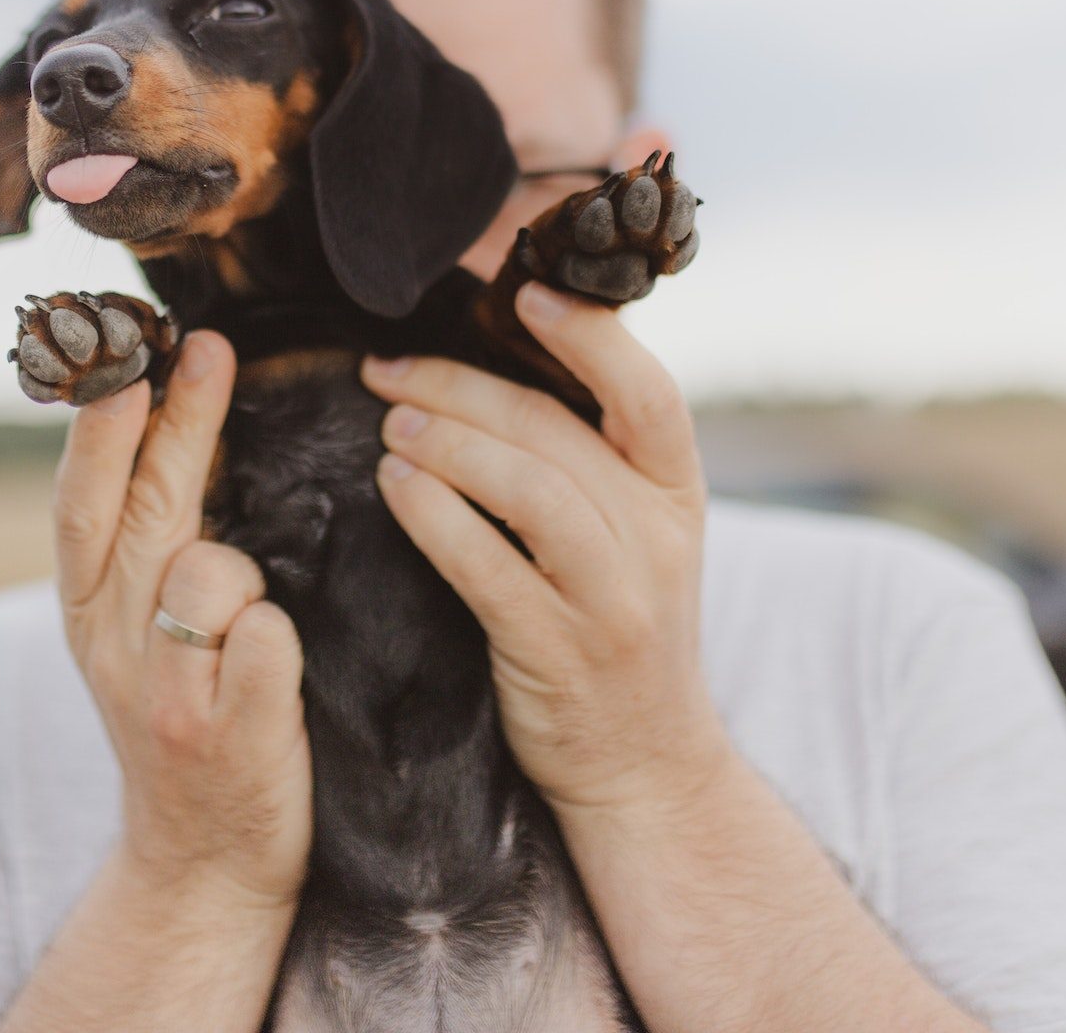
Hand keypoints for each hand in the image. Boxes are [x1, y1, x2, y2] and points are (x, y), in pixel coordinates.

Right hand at [53, 331, 310, 910]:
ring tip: (249, 627)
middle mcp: (113, 648)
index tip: (131, 351)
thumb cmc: (186, 719)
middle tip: (208, 348)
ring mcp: (170, 695)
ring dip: (243, 575)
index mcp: (86, 613)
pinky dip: (279, 638)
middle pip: (144, 514)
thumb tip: (160, 412)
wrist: (200, 866)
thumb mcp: (135, 633)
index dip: (101, 426)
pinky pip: (267, 640)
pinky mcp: (230, 737)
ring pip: (211, 573)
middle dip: (175, 423)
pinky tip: (274, 668)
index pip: (81, 502)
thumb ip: (142, 542)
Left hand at [361, 281, 729, 816]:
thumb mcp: (636, 539)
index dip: (591, 338)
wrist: (647, 770)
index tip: (523, 295)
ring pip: (530, 491)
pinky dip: (437, 518)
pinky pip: (490, 569)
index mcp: (677, 496)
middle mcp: (657, 540)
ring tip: (388, 423)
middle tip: (388, 367)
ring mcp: (613, 600)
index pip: (650, 395)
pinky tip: (395, 488)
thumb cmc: (617, 631)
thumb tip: (504, 364)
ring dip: (449, 444)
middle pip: (558, 433)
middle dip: (463, 386)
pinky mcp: (559, 653)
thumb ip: (592, 462)